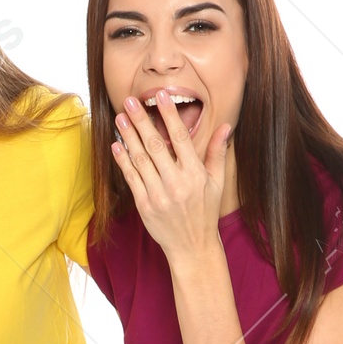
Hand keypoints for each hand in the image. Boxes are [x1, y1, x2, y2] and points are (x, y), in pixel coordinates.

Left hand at [111, 93, 233, 262]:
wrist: (192, 247)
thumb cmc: (205, 213)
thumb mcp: (217, 183)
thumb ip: (217, 153)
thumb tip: (225, 127)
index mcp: (195, 174)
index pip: (180, 138)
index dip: (170, 115)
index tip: (161, 97)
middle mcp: (176, 183)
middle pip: (155, 145)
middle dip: (141, 121)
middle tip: (130, 100)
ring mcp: (158, 195)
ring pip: (140, 159)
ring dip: (129, 136)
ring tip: (120, 117)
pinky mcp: (144, 206)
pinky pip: (131, 179)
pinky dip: (123, 161)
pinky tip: (117, 144)